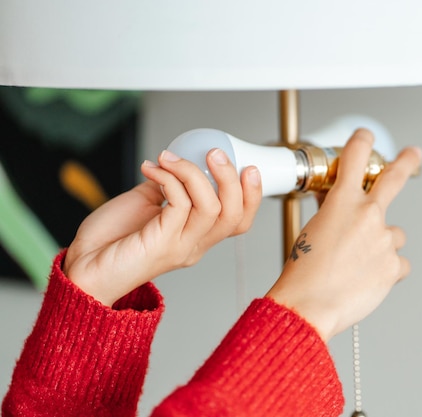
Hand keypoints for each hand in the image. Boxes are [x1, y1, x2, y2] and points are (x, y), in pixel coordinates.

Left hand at [64, 149, 261, 305]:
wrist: (83, 266)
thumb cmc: (111, 240)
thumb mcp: (147, 205)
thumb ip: (167, 189)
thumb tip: (176, 165)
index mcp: (196, 237)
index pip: (239, 221)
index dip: (253, 195)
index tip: (248, 167)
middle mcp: (194, 245)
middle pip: (233, 214)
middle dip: (230, 178)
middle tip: (213, 153)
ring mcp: (180, 245)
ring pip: (211, 207)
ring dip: (193, 173)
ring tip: (170, 157)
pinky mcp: (161, 242)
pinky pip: (178, 203)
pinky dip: (168, 178)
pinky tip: (152, 169)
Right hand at [266, 129, 421, 340]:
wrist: (310, 303)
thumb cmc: (303, 270)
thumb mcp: (311, 229)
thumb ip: (331, 212)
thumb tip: (339, 205)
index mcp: (343, 201)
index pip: (355, 157)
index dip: (361, 141)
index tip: (365, 137)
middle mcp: (368, 215)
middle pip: (394, 178)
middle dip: (406, 162)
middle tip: (414, 154)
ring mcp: (384, 240)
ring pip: (393, 235)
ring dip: (382, 243)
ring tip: (359, 262)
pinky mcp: (394, 266)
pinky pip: (398, 263)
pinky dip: (388, 269)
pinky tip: (369, 277)